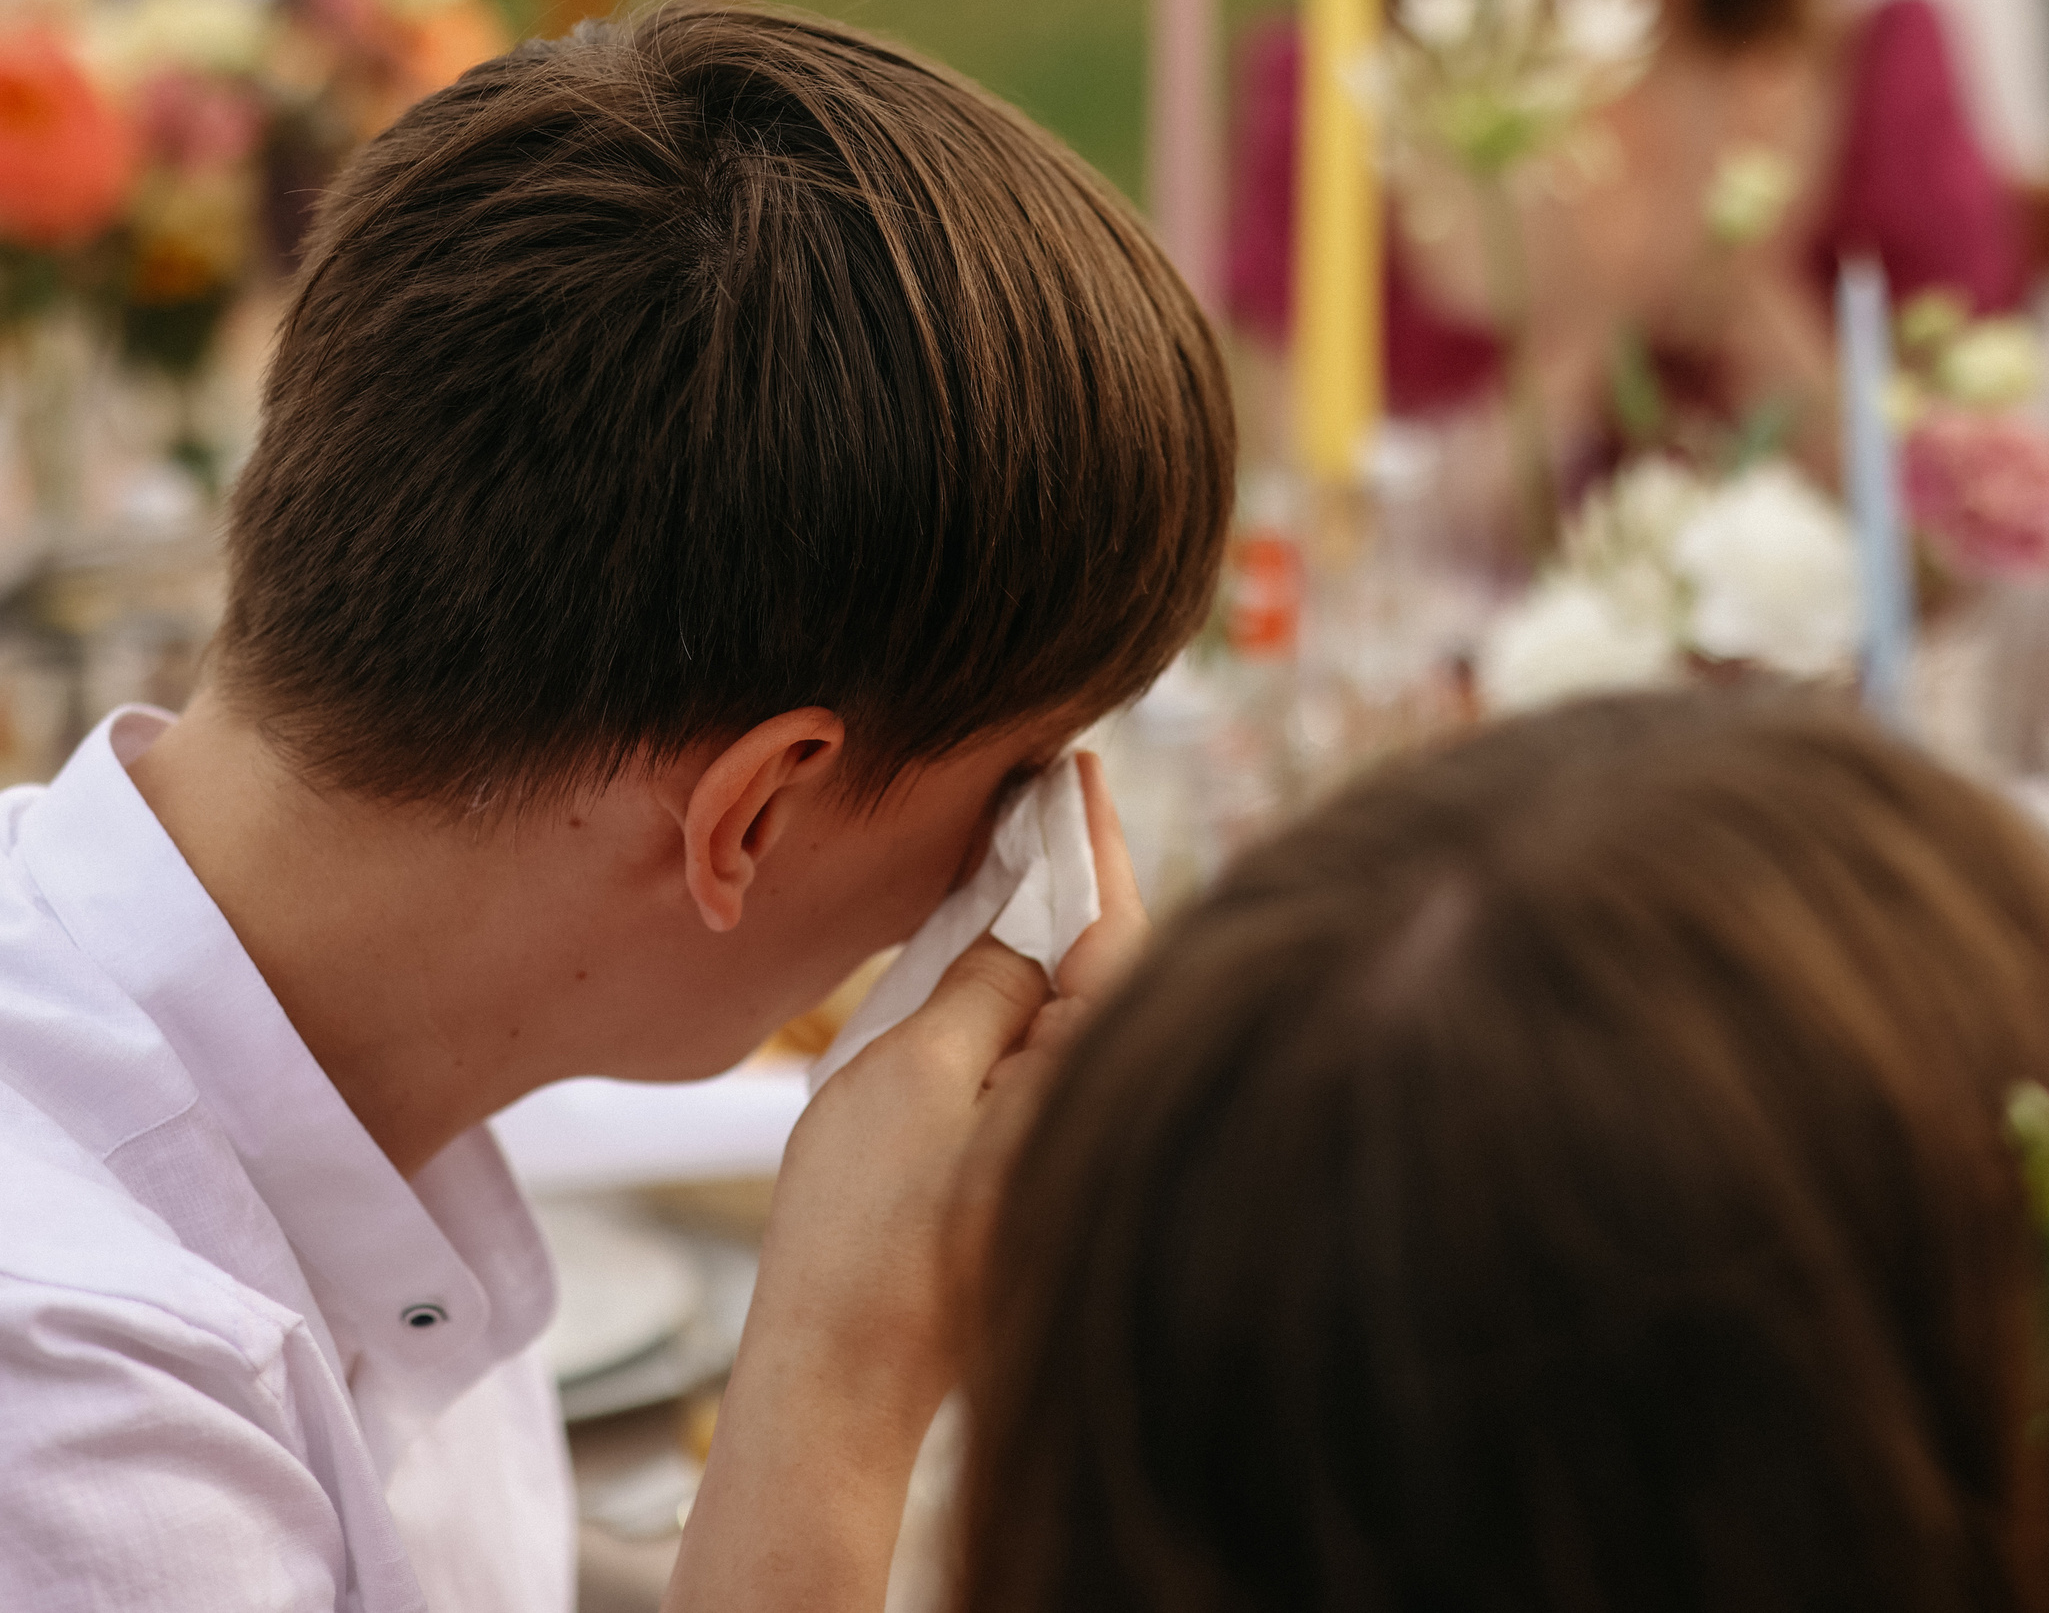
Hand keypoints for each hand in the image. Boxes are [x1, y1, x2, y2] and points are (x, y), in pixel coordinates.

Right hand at [666, 752, 1145, 1612]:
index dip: (1087, 836)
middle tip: (1052, 783)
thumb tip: (1029, 917)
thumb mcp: (910, 1071)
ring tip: (1026, 845)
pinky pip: (1048, 1052)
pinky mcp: (1034, 1169)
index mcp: (1091, 1072)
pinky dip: (1028, 992)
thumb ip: (984, 980)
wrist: (840, 1381)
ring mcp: (1069, 1141)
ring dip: (1053, 929)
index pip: (1111, 920)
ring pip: (1078, 1005)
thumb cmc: (865, 1236)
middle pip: (1107, 959)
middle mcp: (1101, 1104)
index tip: (1074, 763)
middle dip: (1080, 872)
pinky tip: (1001, 955)